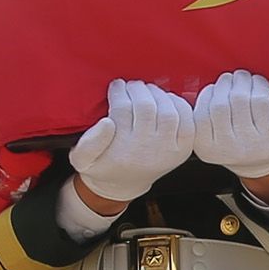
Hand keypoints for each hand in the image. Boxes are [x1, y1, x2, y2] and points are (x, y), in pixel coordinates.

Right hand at [66, 79, 194, 207]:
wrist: (123, 184)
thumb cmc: (102, 165)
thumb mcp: (81, 159)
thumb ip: (89, 142)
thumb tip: (108, 122)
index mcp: (123, 152)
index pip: (123, 110)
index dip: (119, 92)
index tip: (116, 86)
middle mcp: (148, 152)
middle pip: (146, 107)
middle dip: (137, 89)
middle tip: (130, 85)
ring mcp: (169, 151)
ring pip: (168, 111)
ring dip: (157, 94)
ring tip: (146, 90)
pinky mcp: (184, 149)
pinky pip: (187, 120)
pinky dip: (178, 104)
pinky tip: (165, 99)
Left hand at [190, 69, 268, 179]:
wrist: (250, 164)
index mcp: (264, 146)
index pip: (261, 102)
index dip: (259, 84)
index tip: (259, 81)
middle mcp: (240, 151)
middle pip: (238, 100)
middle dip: (241, 80)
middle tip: (243, 76)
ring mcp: (218, 149)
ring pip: (219, 104)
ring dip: (224, 84)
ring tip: (231, 80)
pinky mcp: (200, 145)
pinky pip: (201, 113)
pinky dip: (207, 96)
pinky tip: (215, 91)